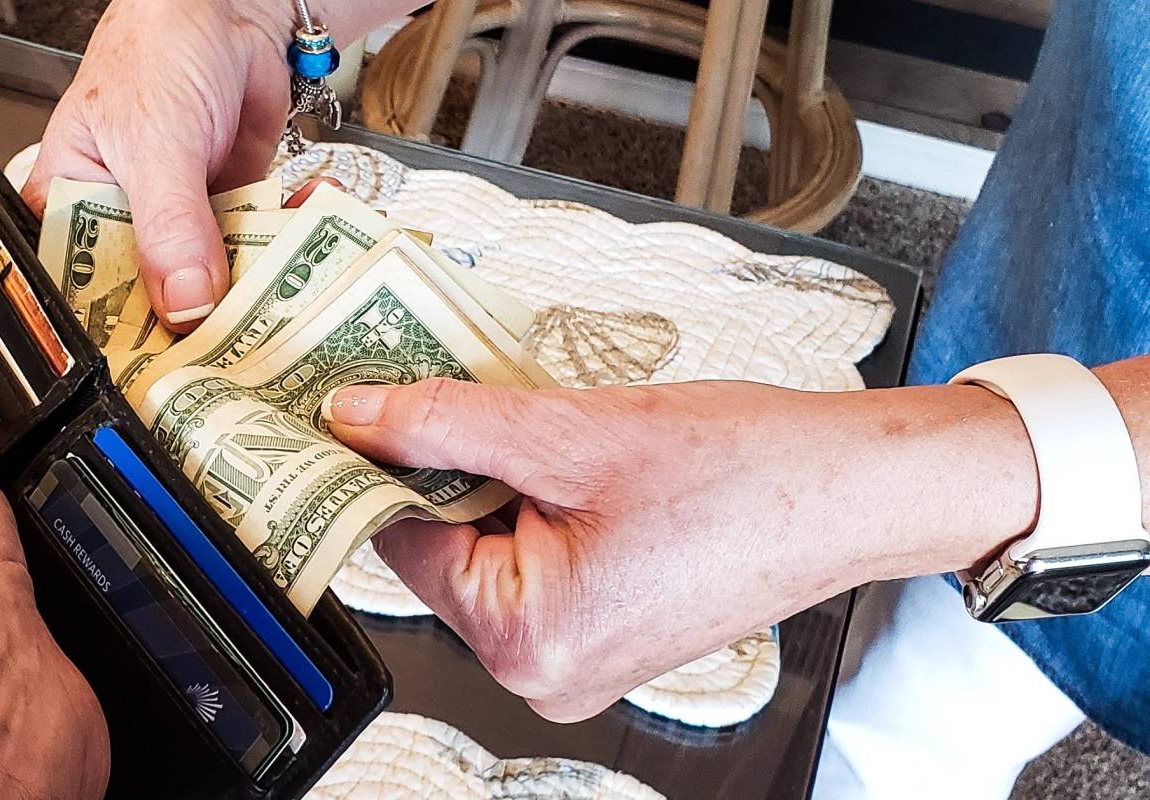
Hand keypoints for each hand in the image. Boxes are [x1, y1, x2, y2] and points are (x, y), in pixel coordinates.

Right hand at [20, 0, 291, 328]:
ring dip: (246, 297)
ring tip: (276, 318)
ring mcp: (178, 223)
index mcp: (70, 205)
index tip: (158, 368)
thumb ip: (169, 225)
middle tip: (228, 358)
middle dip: (190, 327)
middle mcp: (121, 223)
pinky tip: (305, 259)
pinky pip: (252, 254)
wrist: (229, 9)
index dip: (115, 334)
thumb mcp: (155, 142)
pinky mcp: (228, 214)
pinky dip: (282, 255)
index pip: (78, 291)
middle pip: (147, 301)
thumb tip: (184, 304)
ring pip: (206, 285)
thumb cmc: (158, 49)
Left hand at [324, 378, 1037, 720]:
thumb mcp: (570, 432)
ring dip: (494, 477)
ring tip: (547, 426)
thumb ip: (444, 424)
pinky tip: (569, 457)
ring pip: (484, 546)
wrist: (854, 486)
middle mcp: (544, 670)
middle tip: (464, 391)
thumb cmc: (748, 473)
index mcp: (528, 641)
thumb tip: (354, 416)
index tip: (355, 399)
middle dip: (447, 465)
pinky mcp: (601, 631)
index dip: (380, 460)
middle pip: (440, 546)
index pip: (400, 539)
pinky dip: (533, 500)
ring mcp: (575, 657)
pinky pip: (531, 558)